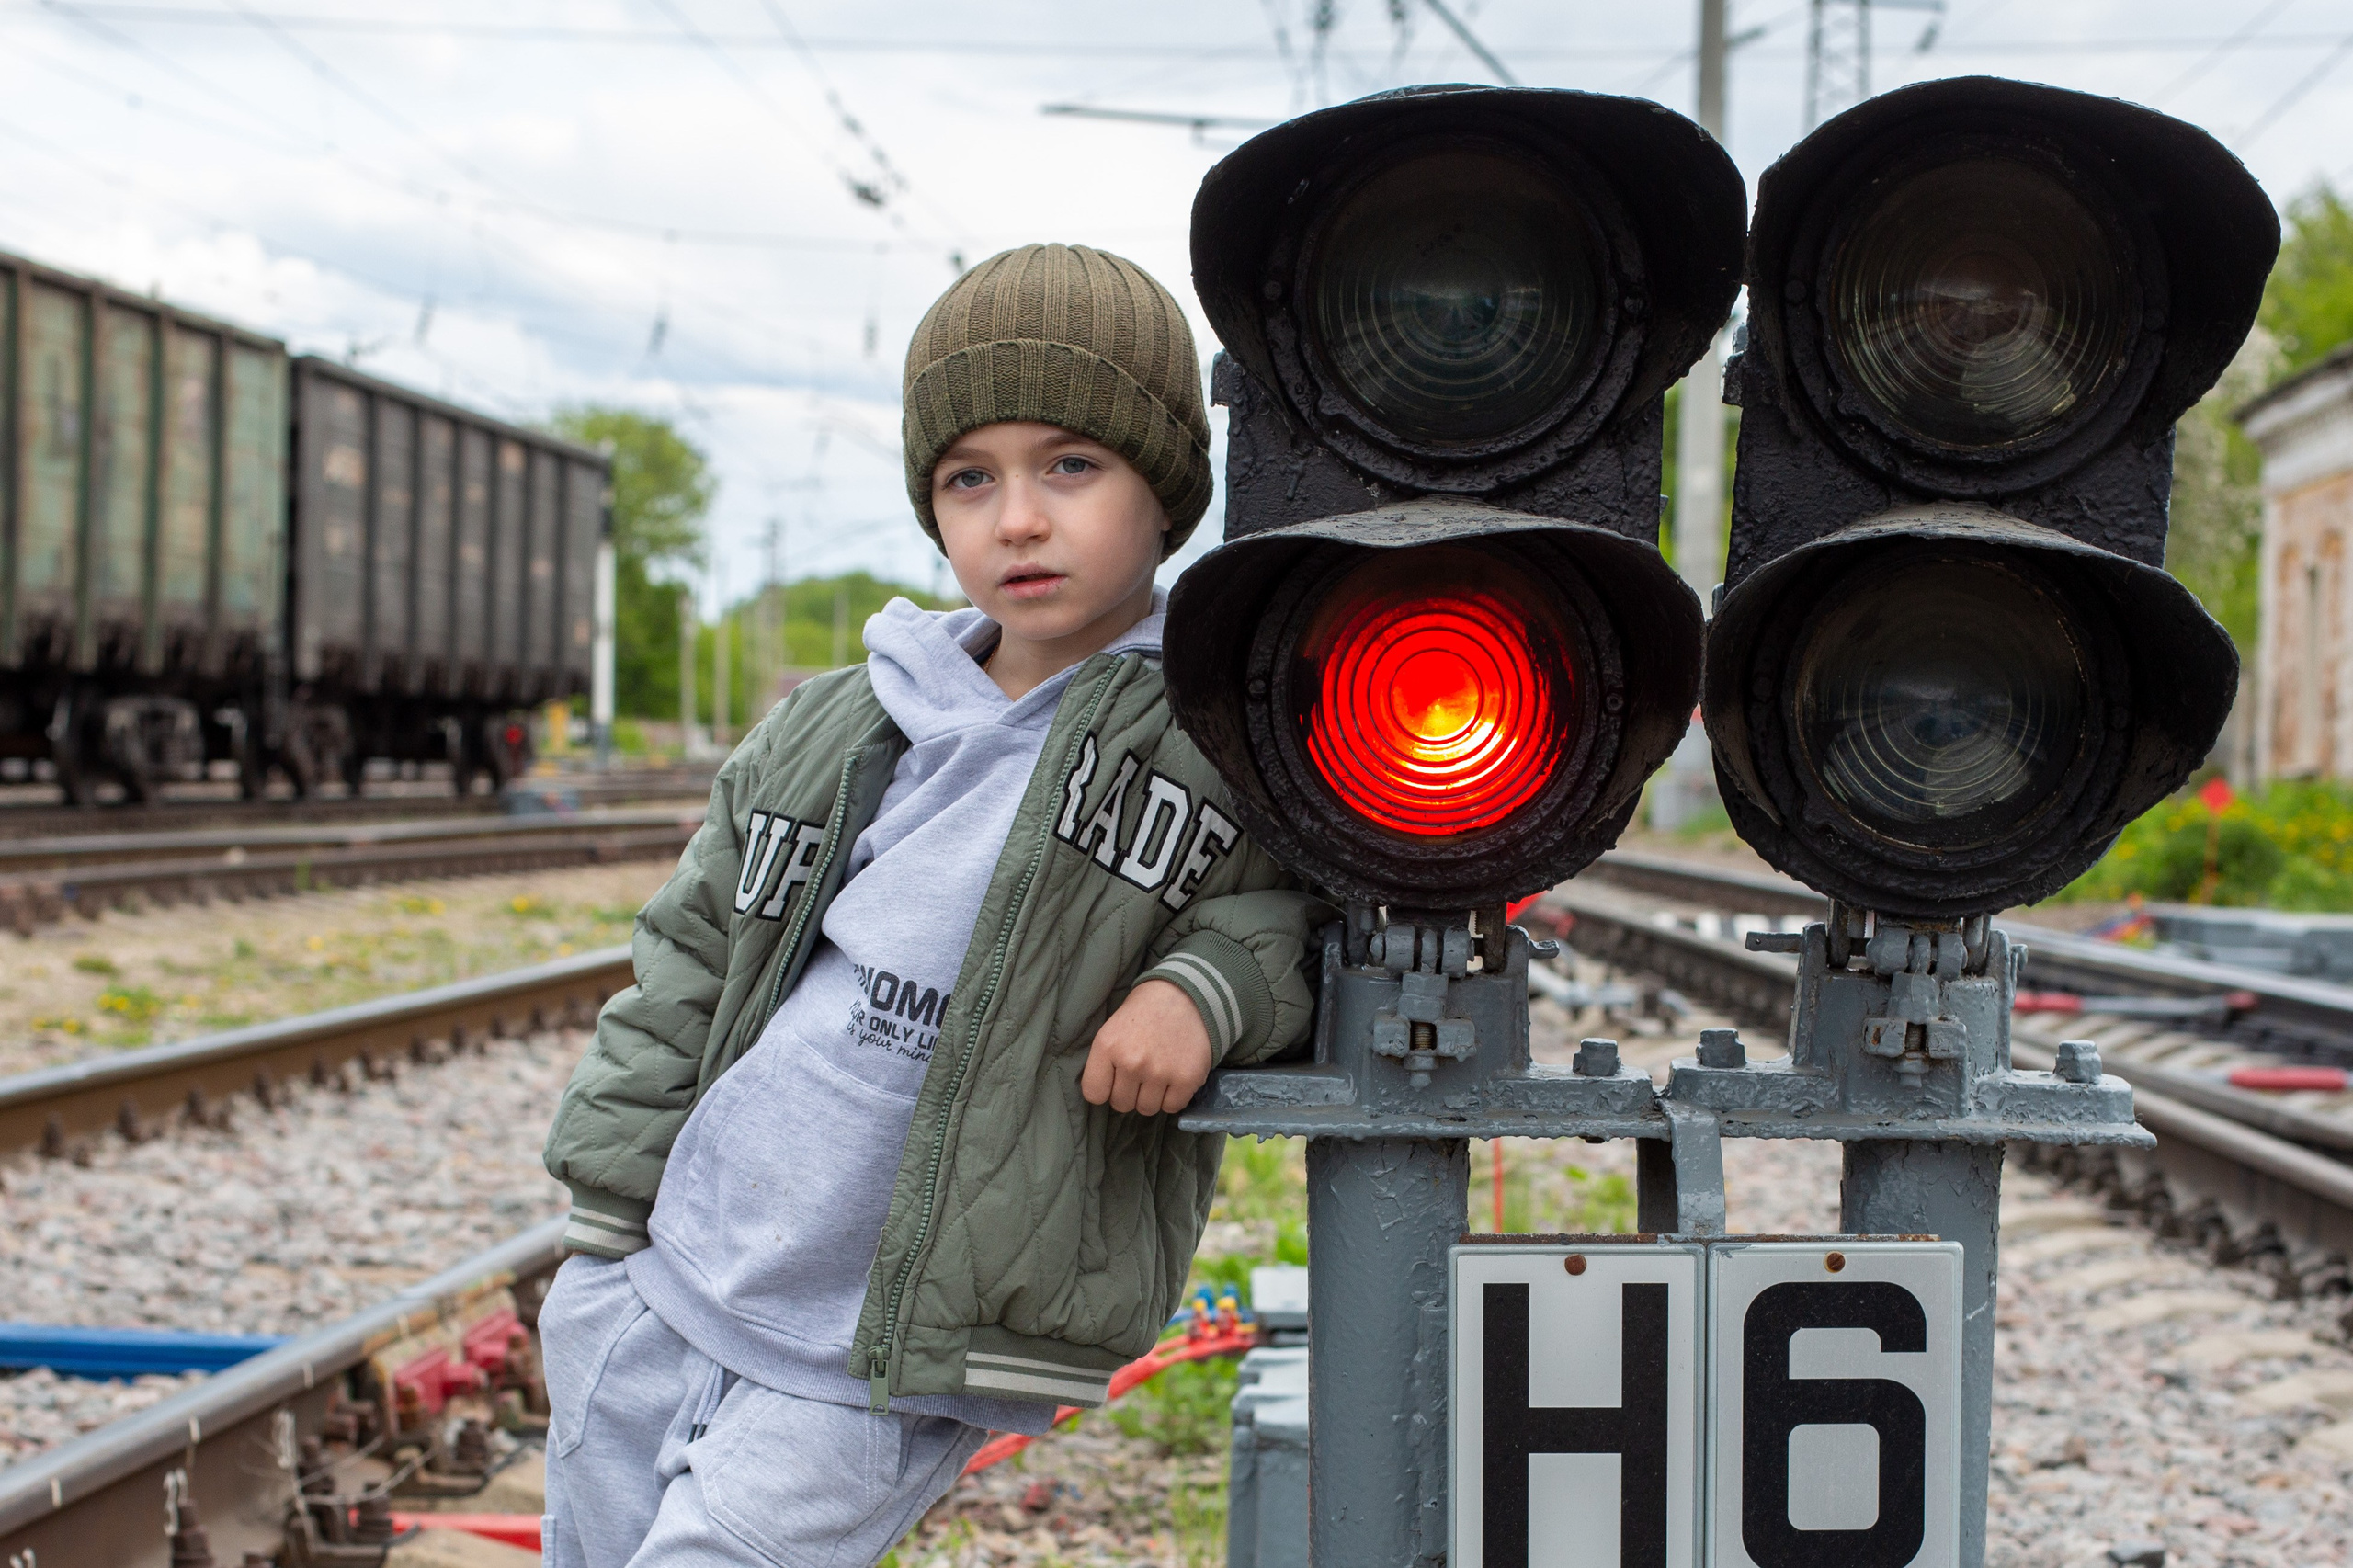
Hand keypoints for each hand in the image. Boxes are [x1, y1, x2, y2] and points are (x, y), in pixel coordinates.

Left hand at [1081, 979, 1213, 1115]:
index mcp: (1107, 1046)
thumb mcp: (1113, 1028)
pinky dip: (1173, 1097)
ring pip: (1147, 1109)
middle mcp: (1131, 1062)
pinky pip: (1172, 1107)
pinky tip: (1174, 1075)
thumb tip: (1103, 1094)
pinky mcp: (1186, 1078)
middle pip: (1121, 1104)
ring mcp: (1159, 1072)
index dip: (1105, 1090)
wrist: (1187, 994)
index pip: (1094, 1094)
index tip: (1114, 1080)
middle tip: (1141, 1072)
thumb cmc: (1146, 1012)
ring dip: (1152, 1096)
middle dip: (1130, 1093)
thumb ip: (1105, 1061)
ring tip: (1159, 1072)